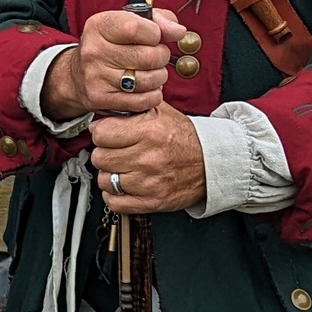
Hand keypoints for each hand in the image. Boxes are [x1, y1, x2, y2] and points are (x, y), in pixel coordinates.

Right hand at [43, 6, 186, 120]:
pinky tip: (147, 88)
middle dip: (161, 57)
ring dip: (159, 77)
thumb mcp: (129, 22)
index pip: (137, 28)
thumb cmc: (111, 45)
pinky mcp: (101, 98)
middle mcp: (93, 50)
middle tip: (157, 57)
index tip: (155, 37)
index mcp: (99, 26)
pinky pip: (142, 100)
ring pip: (148, 80)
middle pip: (147, 57)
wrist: (78, 75)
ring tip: (152, 72)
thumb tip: (178, 32)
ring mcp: (95, 76)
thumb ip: (159, 20)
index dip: (156, 34)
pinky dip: (153, 95)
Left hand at [90, 103, 206, 213]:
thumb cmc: (185, 138)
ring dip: (110, 175)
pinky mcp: (152, 201)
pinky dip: (114, 196)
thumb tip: (103, 112)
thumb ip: (132, 107)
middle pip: (99, 158)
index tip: (107, 135)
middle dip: (104, 153)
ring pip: (105, 181)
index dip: (101, 133)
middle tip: (115, 152)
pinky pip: (115, 203)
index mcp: (149, 131)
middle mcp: (148, 158)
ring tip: (122, 168)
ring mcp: (149, 182)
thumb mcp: (161, 112)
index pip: (101, 134)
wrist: (211, 163)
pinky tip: (123, 186)